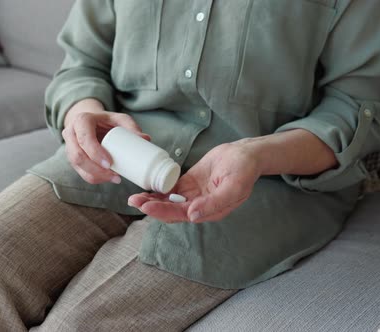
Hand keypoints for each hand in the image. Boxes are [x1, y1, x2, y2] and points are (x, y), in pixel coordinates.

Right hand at [63, 98, 150, 183]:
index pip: (84, 138)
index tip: (110, 163)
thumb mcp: (119, 119)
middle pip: (77, 156)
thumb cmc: (107, 121)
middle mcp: (71, 133)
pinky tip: (107, 179)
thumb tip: (146, 139)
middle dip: (96, 169)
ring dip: (96, 176)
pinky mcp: (72, 158)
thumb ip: (132, 127)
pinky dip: (94, 178)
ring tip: (115, 178)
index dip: (95, 153)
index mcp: (82, 120)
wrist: (92, 123)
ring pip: (77, 166)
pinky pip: (80, 172)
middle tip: (114, 175)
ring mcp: (69, 147)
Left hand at [127, 142, 261, 222]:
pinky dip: (158, 190)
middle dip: (152, 206)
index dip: (163, 211)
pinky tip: (145, 189)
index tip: (147, 206)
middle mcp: (199, 206)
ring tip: (134, 197)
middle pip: (170, 210)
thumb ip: (214, 203)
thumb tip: (192, 216)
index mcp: (209, 211)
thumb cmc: (244, 170)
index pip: (181, 214)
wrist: (246, 154)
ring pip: (168, 201)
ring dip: (152, 200)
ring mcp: (193, 195)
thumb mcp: (234, 186)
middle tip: (133, 201)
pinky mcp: (189, 184)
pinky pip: (171, 189)